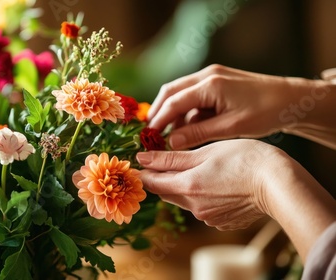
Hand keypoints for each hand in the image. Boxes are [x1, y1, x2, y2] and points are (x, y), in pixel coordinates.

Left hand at [137, 139, 335, 259]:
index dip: (144, 172)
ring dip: (183, 186)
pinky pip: (202, 208)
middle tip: (165, 161)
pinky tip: (216, 183)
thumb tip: (141, 159)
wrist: (280, 184)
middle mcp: (194, 207)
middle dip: (162, 178)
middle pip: (167, 192)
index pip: (152, 183)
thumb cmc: (245, 160)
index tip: (140, 161)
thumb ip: (171, 158)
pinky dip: (202, 195)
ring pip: (185, 200)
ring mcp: (209, 217)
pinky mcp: (222, 222)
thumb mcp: (206, 152)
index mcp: (187, 187)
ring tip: (197, 168)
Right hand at [148, 64, 335, 149]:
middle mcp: (207, 75)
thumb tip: (172, 142)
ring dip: (172, 113)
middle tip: (150, 134)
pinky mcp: (216, 82)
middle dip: (158, 112)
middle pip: (171, 92)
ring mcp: (212, 76)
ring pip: (180, 93)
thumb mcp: (232, 127)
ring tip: (169, 136)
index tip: (149, 137)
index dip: (158, 120)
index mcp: (211, 84)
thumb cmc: (266, 112)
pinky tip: (187, 128)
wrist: (292, 99)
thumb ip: (199, 133)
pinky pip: (193, 96)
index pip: (174, 102)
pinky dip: (186, 111)